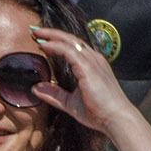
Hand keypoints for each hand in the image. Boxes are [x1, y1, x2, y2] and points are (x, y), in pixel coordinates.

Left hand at [28, 23, 140, 138]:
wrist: (115, 119)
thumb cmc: (98, 112)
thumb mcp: (70, 103)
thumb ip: (54, 94)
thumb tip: (36, 88)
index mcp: (91, 65)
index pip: (73, 47)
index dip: (56, 41)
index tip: (40, 41)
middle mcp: (93, 59)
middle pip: (70, 39)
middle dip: (52, 33)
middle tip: (34, 31)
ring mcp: (92, 61)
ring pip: (69, 41)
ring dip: (51, 36)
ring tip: (36, 34)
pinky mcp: (89, 67)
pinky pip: (69, 51)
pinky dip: (55, 46)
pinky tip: (43, 46)